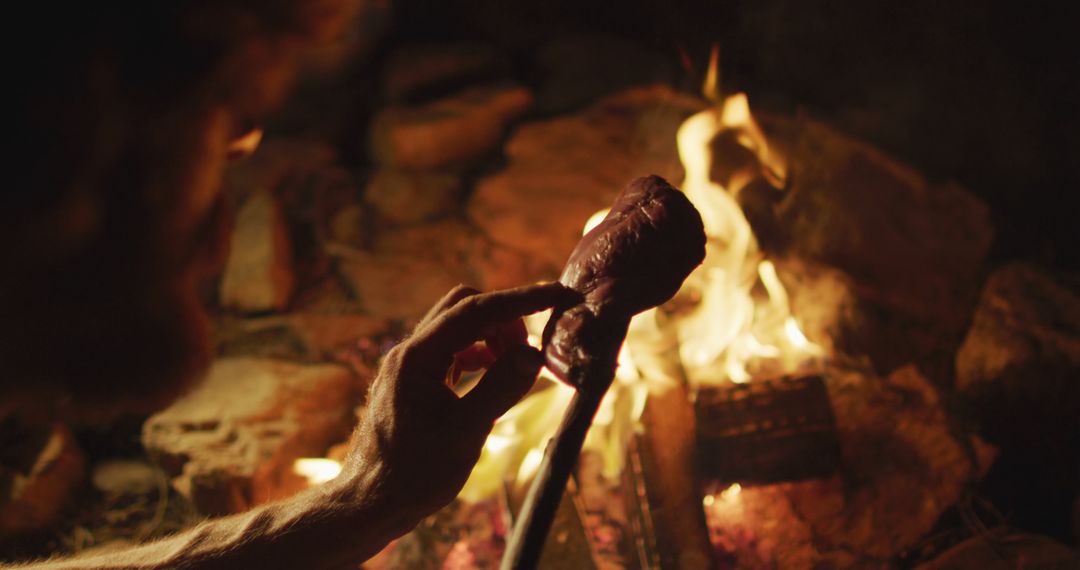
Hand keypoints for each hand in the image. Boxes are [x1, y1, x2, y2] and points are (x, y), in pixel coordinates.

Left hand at [341, 282, 578, 526]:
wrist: (370, 505)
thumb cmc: (413, 474)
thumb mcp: (466, 432)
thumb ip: (501, 387)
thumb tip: (535, 352)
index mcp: (416, 356)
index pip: (475, 309)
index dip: (521, 300)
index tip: (558, 293)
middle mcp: (409, 353)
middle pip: (463, 308)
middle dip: (504, 317)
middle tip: (534, 346)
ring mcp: (410, 368)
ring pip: (458, 330)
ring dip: (493, 338)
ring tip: (519, 367)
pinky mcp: (415, 385)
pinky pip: (452, 355)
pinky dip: (480, 358)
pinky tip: (497, 380)